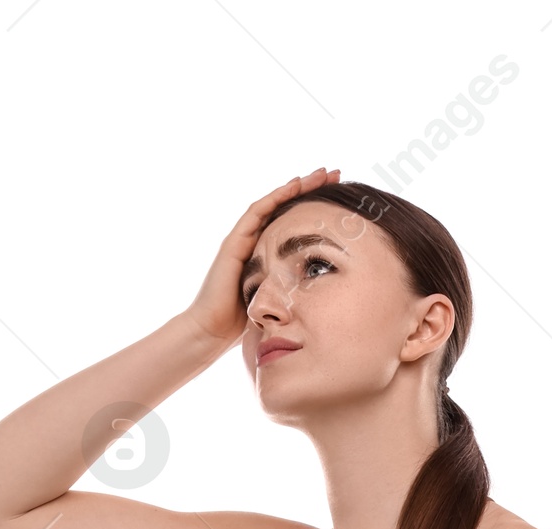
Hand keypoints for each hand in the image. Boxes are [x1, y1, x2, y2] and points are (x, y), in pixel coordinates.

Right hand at [184, 169, 341, 350]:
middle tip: (336, 174)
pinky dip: (276, 197)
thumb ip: (294, 292)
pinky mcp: (234, 242)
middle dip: (310, 188)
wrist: (211, 332)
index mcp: (266, 252)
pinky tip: (294, 185)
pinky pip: (257, 212)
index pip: (292, 221)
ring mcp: (242, 238)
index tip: (340, 196)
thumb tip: (327, 298)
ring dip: (297, 185)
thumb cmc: (243, 324)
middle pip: (285, 206)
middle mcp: (254, 240)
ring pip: (273, 202)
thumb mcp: (278, 303)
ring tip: (321, 174)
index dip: (315, 206)